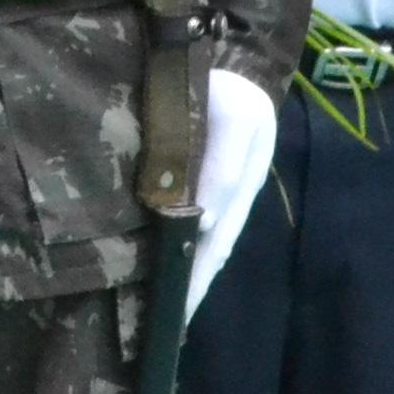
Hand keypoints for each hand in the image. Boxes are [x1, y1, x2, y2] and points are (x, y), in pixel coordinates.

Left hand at [184, 70, 278, 320]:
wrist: (232, 65)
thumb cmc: (230, 92)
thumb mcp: (232, 120)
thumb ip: (219, 168)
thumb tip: (203, 222)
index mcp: (238, 191)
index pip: (214, 246)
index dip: (196, 279)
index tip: (177, 312)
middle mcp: (228, 199)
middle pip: (208, 253)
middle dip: (188, 288)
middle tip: (164, 327)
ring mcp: (216, 194)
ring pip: (199, 244)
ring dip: (181, 272)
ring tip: (159, 308)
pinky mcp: (199, 183)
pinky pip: (187, 222)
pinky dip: (174, 246)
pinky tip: (154, 263)